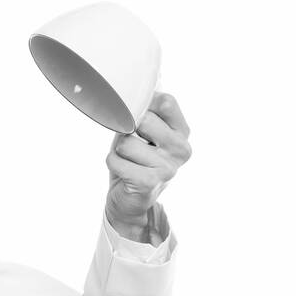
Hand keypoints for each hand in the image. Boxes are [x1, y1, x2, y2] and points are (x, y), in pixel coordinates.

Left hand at [105, 91, 191, 233]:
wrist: (130, 201)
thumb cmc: (135, 160)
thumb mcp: (143, 132)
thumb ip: (143, 112)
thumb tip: (127, 94)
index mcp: (182, 132)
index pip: (166, 102)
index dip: (144, 104)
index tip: (135, 115)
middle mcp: (181, 149)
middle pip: (144, 120)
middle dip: (127, 130)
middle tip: (132, 145)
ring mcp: (168, 167)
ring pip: (126, 142)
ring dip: (118, 151)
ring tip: (129, 161)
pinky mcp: (150, 182)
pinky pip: (116, 160)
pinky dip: (113, 163)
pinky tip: (124, 172)